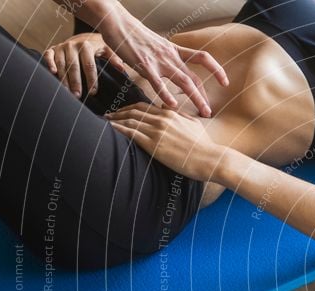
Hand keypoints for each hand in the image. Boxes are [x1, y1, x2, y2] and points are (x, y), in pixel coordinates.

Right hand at [43, 33, 124, 96]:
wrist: (83, 38)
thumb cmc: (97, 49)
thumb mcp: (107, 51)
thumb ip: (114, 58)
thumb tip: (121, 68)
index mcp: (86, 46)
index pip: (89, 65)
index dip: (91, 79)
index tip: (93, 93)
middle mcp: (72, 45)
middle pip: (73, 66)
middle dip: (76, 82)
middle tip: (77, 96)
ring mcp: (61, 47)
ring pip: (61, 64)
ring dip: (63, 79)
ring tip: (66, 92)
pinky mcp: (52, 49)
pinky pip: (48, 56)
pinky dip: (49, 63)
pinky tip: (53, 73)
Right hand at [97, 9, 228, 117]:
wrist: (118, 22)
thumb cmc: (134, 35)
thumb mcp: (157, 45)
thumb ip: (165, 58)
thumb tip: (168, 70)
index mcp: (175, 51)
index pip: (202, 58)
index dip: (216, 69)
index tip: (225, 82)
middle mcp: (171, 56)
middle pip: (195, 78)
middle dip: (205, 96)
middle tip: (209, 112)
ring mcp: (159, 61)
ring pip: (184, 82)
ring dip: (196, 98)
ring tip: (203, 112)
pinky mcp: (145, 65)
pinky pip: (158, 83)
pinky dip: (166, 95)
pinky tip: (172, 106)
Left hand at [105, 103, 223, 180]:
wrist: (210, 159)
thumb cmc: (205, 146)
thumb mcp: (195, 126)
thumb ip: (182, 116)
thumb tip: (171, 110)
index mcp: (171, 114)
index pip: (144, 107)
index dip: (130, 108)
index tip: (121, 111)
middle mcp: (162, 119)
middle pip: (133, 111)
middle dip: (118, 112)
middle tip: (107, 115)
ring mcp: (157, 131)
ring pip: (129, 120)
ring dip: (114, 120)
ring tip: (103, 122)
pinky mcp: (154, 144)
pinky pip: (130, 133)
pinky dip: (117, 129)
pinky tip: (108, 129)